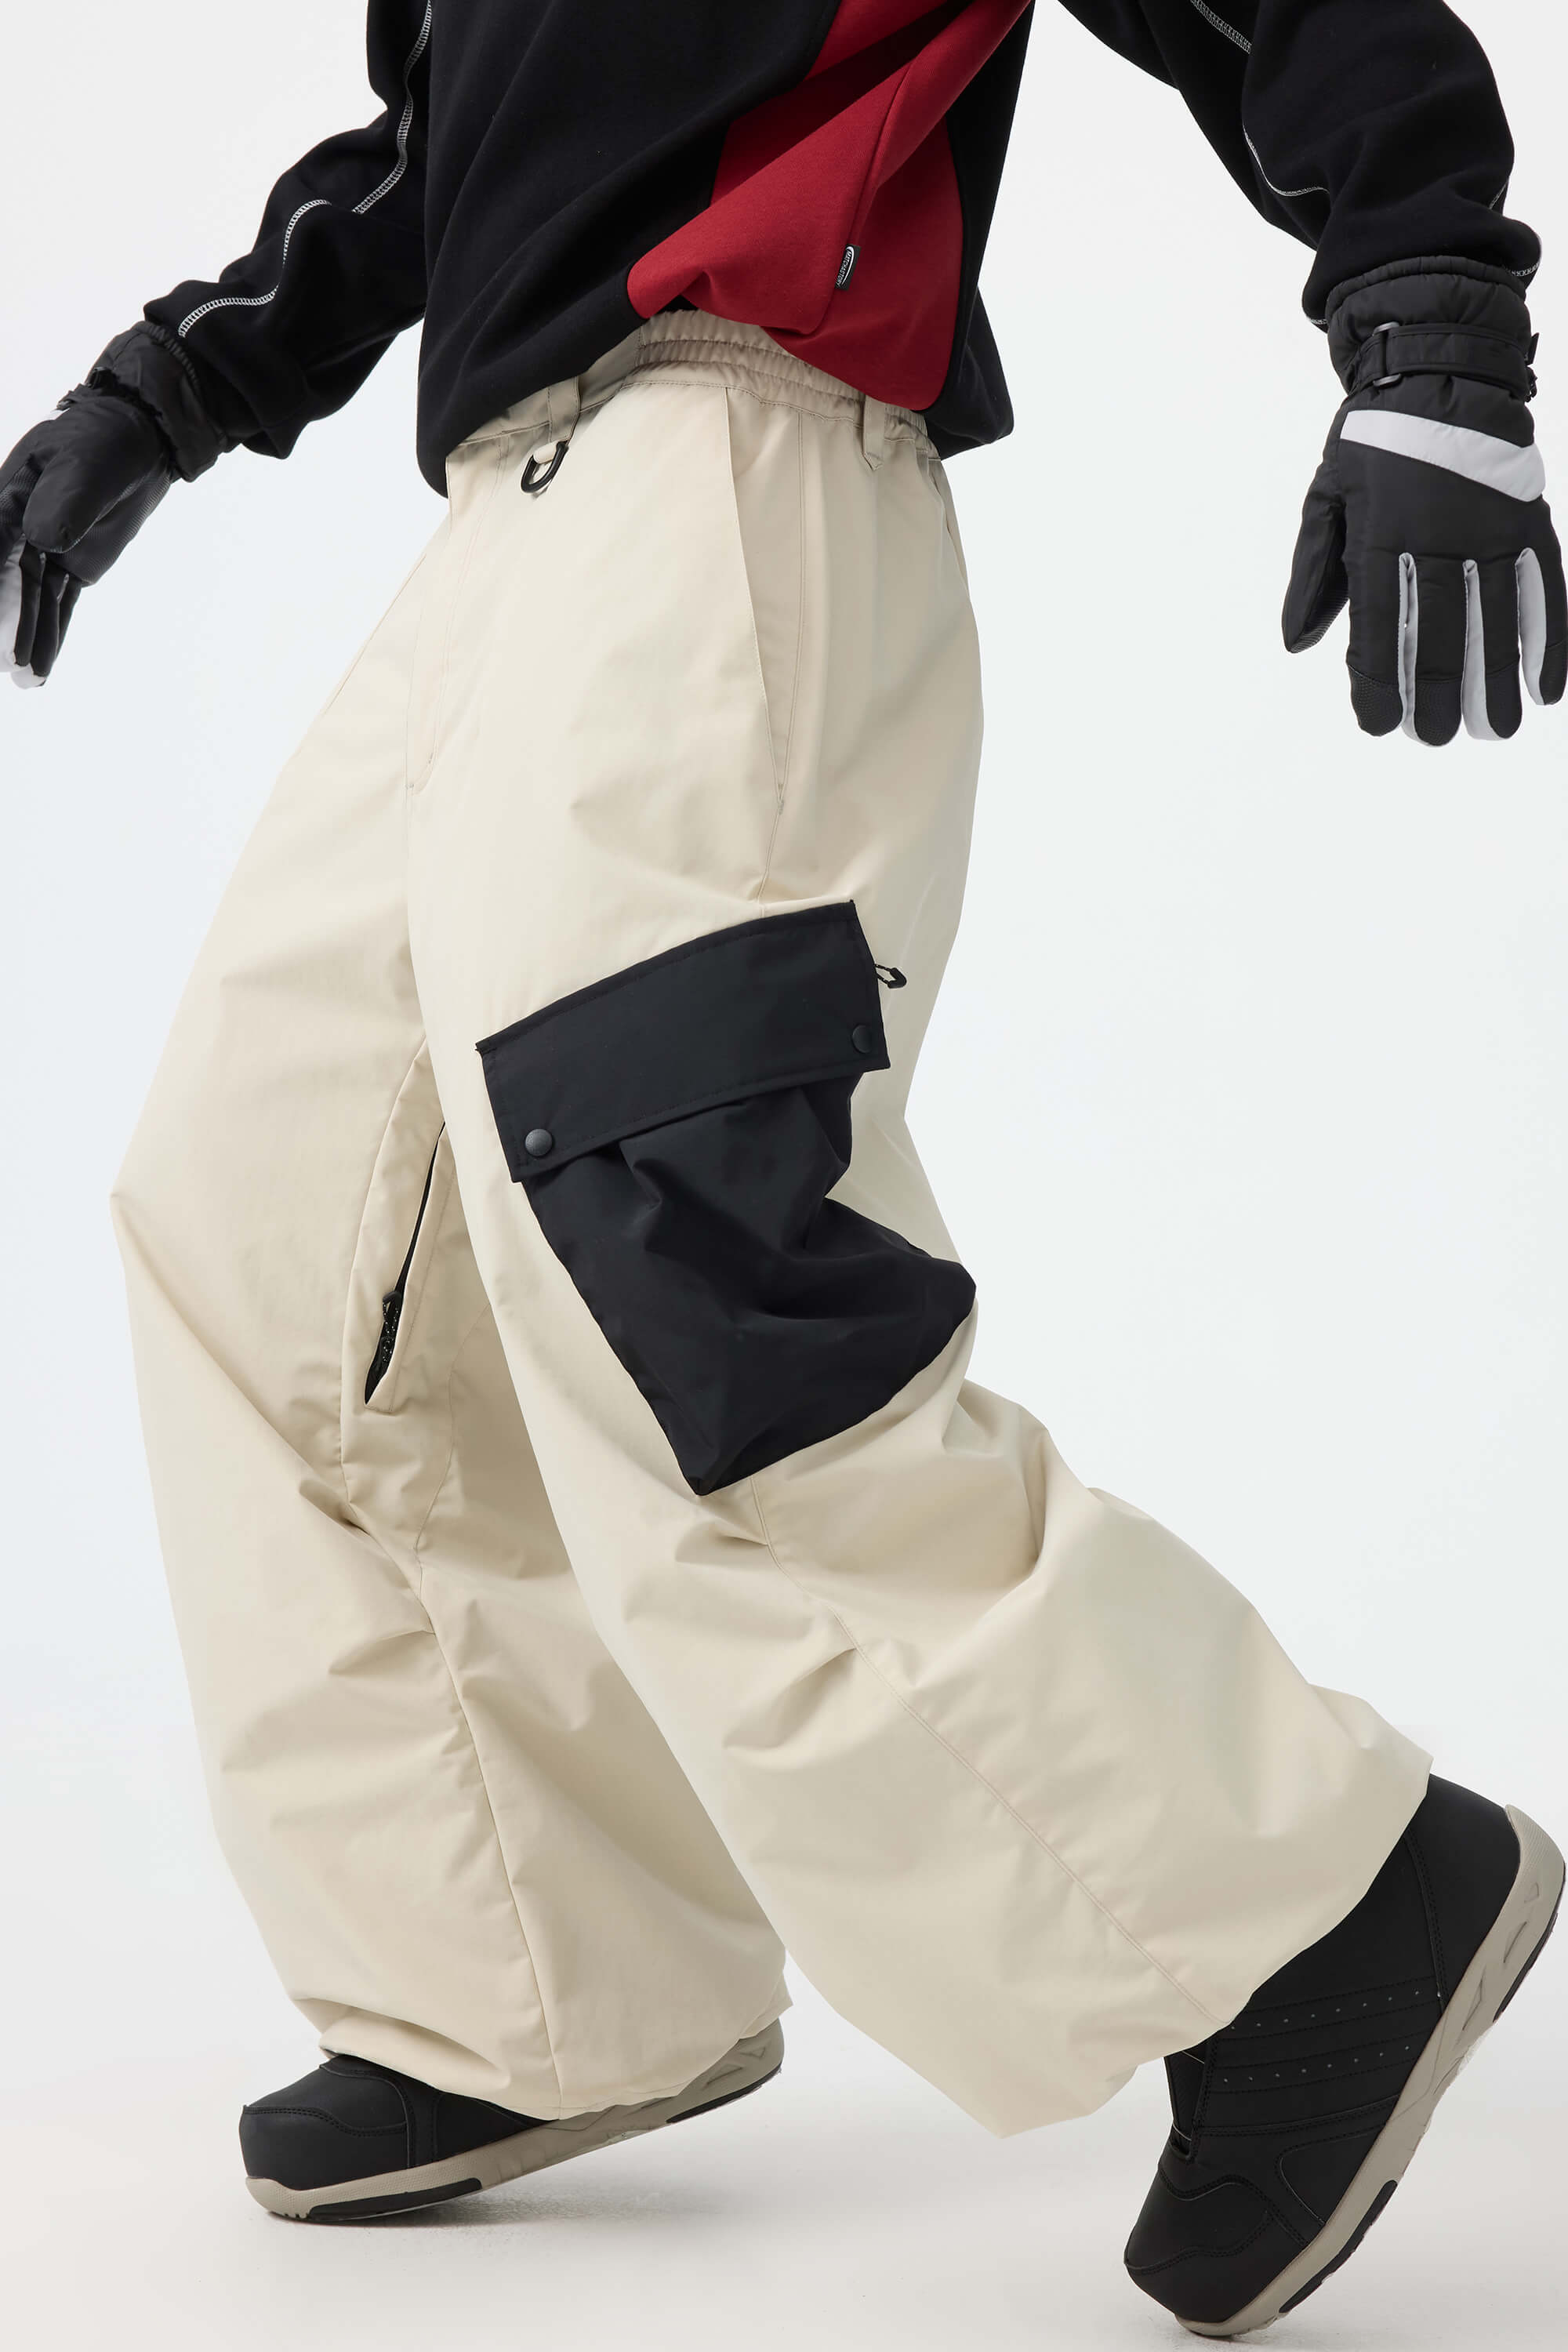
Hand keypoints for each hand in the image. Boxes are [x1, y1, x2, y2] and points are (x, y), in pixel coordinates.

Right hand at [0, 395, 171, 684]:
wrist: (140, 443)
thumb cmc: (103, 442)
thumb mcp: (85, 467)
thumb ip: (65, 503)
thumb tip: (43, 542)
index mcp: (10, 496)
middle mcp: (20, 527)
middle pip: (4, 582)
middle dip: (1, 619)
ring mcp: (46, 550)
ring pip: (31, 600)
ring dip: (26, 637)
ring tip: (21, 675)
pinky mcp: (72, 566)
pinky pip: (58, 605)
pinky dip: (51, 635)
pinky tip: (40, 667)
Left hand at [1284, 261, 1566, 745]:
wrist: (1442, 366)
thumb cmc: (1373, 441)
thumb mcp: (1326, 496)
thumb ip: (1315, 572)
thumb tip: (1298, 645)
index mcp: (1380, 532)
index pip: (1378, 623)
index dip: (1378, 679)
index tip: (1378, 725)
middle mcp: (1437, 533)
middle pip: (1439, 629)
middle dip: (1437, 693)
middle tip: (1435, 740)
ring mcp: (1488, 526)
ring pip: (1494, 617)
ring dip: (1497, 681)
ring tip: (1496, 731)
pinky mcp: (1526, 519)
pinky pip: (1542, 587)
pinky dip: (1549, 638)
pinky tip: (1547, 686)